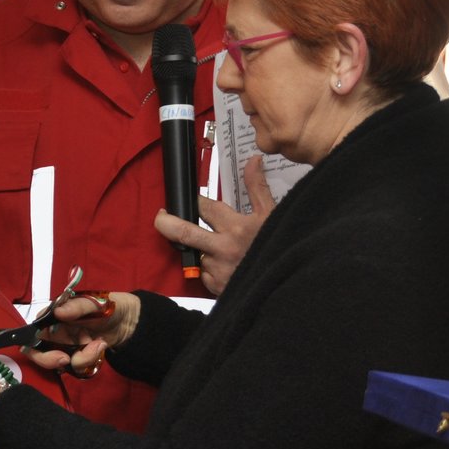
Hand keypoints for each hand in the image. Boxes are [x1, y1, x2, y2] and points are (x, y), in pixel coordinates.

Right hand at [22, 292, 139, 378]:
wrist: (129, 319)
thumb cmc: (108, 304)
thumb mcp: (94, 301)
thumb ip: (76, 306)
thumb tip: (57, 312)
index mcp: (55, 316)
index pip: (35, 331)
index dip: (34, 344)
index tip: (45, 349)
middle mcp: (58, 332)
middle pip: (41, 352)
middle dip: (51, 360)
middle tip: (65, 360)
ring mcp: (68, 345)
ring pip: (62, 362)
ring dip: (81, 358)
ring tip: (98, 345)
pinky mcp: (80, 355)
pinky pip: (78, 366)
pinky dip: (90, 360)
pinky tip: (100, 347)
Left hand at [153, 158, 274, 295]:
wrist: (288, 284)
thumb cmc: (281, 246)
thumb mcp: (272, 214)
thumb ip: (257, 187)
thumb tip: (253, 160)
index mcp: (236, 227)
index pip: (204, 207)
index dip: (197, 201)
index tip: (194, 200)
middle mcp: (222, 248)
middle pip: (184, 231)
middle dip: (166, 222)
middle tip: (161, 215)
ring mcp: (217, 269)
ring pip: (197, 254)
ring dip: (203, 249)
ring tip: (222, 249)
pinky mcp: (216, 287)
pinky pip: (204, 274)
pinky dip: (210, 268)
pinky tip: (225, 266)